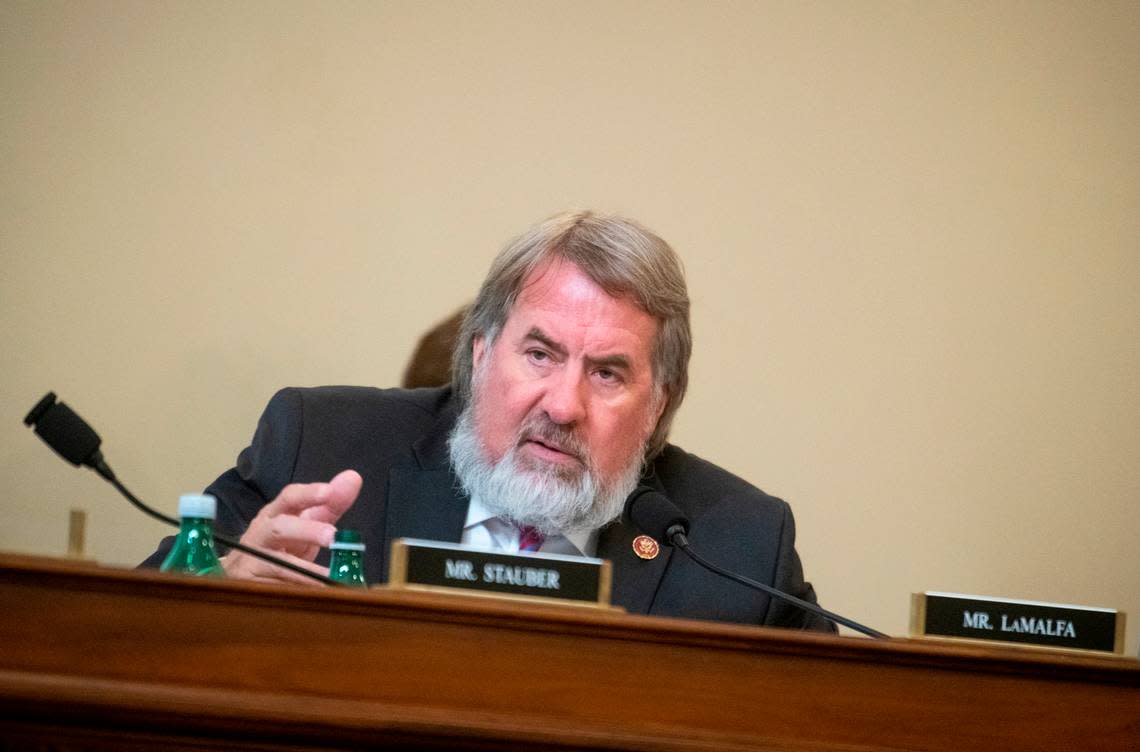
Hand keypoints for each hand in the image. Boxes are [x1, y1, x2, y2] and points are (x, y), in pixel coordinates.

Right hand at [221, 469, 362, 584]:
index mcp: (275, 514)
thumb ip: (329, 504)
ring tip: (331, 577)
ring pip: (277, 565)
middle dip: (306, 530)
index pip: (289, 497)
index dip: (308, 493)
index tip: (328, 492)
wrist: (238, 573)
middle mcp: (261, 534)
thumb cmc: (278, 544)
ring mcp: (251, 561)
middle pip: (280, 528)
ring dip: (305, 573)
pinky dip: (295, 594)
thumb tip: (354, 477)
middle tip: (333, 536)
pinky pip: (274, 591)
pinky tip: (315, 597)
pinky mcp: (249, 586)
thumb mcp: (303, 523)